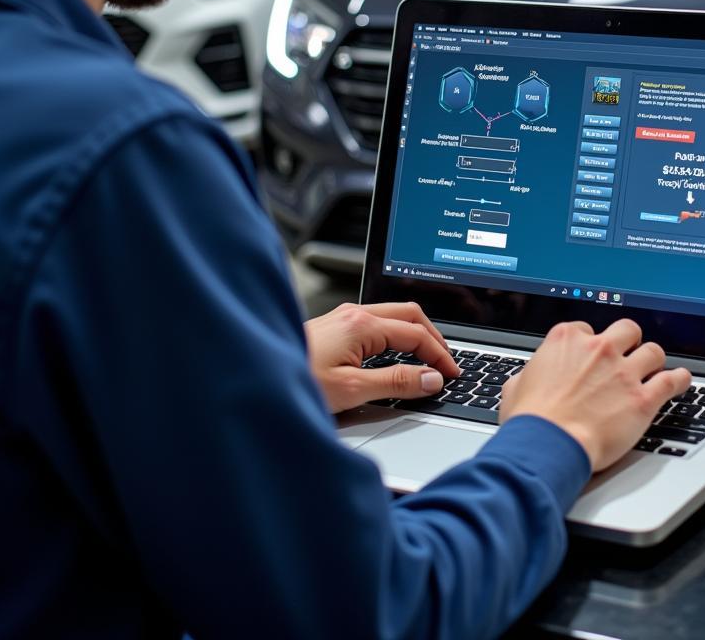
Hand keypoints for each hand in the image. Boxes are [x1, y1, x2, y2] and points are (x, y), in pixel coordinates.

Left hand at [305, 302, 459, 412]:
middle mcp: (354, 314)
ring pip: (394, 316)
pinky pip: (377, 323)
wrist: (252, 376)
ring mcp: (343, 318)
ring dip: (415, 334)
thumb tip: (431, 379)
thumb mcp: (352, 389)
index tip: (452, 374)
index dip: (439, 354)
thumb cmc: (292, 381)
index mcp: (362, 324)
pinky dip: (397, 336)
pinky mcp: (335, 327)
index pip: (416, 333)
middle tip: (447, 362)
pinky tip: (396, 354)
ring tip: (428, 358)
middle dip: (434, 337)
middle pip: (410, 314)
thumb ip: (396, 383)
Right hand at [498, 320, 690, 471]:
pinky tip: (681, 379)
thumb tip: (527, 379)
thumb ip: (528, 375)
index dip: (591, 343)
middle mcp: (598, 350)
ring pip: (652, 351)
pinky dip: (679, 379)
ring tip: (655, 367)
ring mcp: (623, 372)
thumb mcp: (516, 387)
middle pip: (626, 330)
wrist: (549, 444)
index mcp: (566, 341)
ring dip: (654, 359)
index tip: (593, 355)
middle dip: (629, 340)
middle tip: (628, 353)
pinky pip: (671, 380)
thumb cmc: (531, 420)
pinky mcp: (642, 399)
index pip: (586, 330)